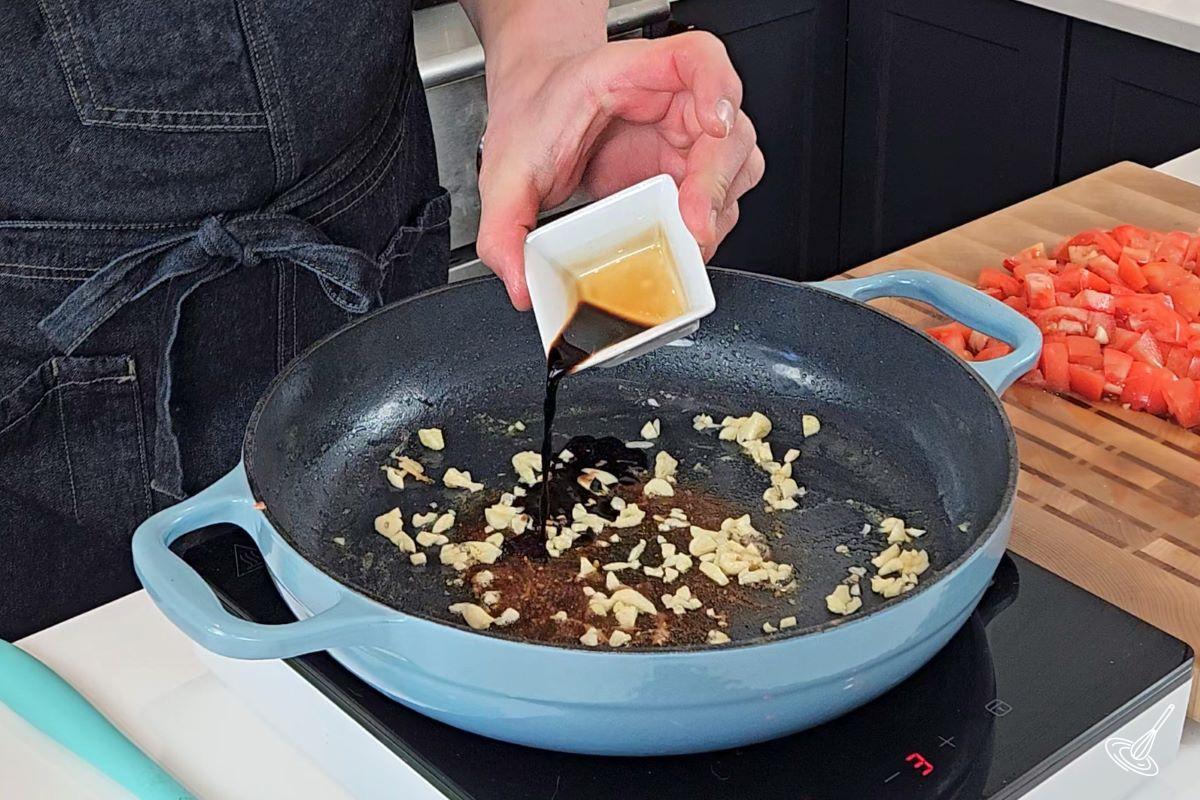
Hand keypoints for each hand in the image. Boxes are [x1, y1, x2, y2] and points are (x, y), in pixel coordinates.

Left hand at [475, 32, 763, 308]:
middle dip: (717, 182)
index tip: (714, 123)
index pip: (700, 58)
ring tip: (689, 239)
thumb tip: (519, 281)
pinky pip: (720, 202)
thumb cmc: (536, 116)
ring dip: (719, 209)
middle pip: (730, 130)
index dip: (719, 86)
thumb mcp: (507, 168)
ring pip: (736, 169)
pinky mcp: (687, 177)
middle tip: (694, 221)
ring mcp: (687, 141)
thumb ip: (502, 227)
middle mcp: (675, 103)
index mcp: (635, 73)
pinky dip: (710, 228)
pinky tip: (684, 244)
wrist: (534, 115)